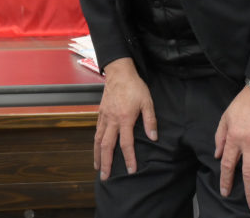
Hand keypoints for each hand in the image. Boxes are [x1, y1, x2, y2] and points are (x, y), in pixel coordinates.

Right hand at [95, 58, 156, 179]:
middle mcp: (112, 120)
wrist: (119, 72)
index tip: (130, 171)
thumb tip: (153, 137)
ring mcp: (104, 116)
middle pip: (107, 146)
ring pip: (98, 139)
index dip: (129, 158)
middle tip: (104, 177)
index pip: (126, 144)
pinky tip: (97, 148)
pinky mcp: (101, 113)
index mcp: (125, 119)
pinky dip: (96, 142)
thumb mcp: (147, 102)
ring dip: (97, 155)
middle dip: (106, 163)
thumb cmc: (134, 86)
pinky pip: (97, 131)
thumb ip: (150, 120)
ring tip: (98, 167)